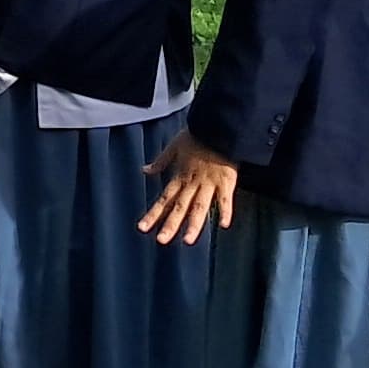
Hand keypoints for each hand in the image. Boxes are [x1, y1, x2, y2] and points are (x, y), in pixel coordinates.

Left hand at [139, 131, 239, 247]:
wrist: (216, 126)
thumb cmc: (196, 136)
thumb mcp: (173, 147)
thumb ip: (160, 162)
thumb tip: (144, 170)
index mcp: (180, 177)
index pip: (164, 200)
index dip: (153, 214)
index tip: (142, 228)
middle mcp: (192, 183)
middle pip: (180, 207)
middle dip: (170, 225)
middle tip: (161, 241)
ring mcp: (209, 183)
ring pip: (200, 206)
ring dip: (194, 224)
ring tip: (187, 241)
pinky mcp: (226, 181)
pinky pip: (225, 198)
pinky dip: (225, 211)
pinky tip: (223, 225)